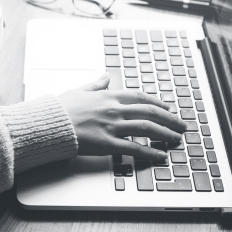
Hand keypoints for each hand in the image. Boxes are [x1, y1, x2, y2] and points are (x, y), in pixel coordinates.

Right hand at [58, 73, 186, 160]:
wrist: (50, 123)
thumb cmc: (62, 108)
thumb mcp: (79, 90)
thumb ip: (95, 84)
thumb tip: (105, 76)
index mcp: (109, 96)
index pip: (141, 97)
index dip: (158, 103)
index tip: (168, 108)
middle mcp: (114, 109)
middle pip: (149, 112)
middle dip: (169, 119)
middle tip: (181, 125)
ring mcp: (112, 126)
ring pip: (146, 128)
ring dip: (165, 134)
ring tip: (176, 140)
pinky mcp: (107, 143)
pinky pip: (134, 148)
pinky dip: (150, 152)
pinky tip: (160, 156)